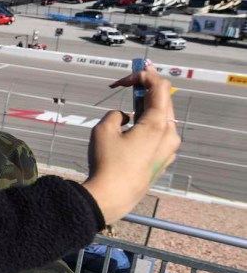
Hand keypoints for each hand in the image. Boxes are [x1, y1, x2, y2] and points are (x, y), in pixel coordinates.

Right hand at [83, 65, 180, 224]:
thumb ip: (116, 115)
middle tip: (133, 80)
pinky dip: (150, 125)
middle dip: (148, 88)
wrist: (112, 196)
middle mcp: (169, 134)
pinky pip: (161, 135)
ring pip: (164, 118)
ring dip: (148, 107)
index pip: (159, 87)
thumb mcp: (103, 130)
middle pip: (165, 100)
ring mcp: (169, 149)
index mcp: (157, 123)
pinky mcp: (164, 160)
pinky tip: (134, 130)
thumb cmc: (107, 163)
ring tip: (130, 106)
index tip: (128, 76)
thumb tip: (125, 117)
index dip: (143, 76)